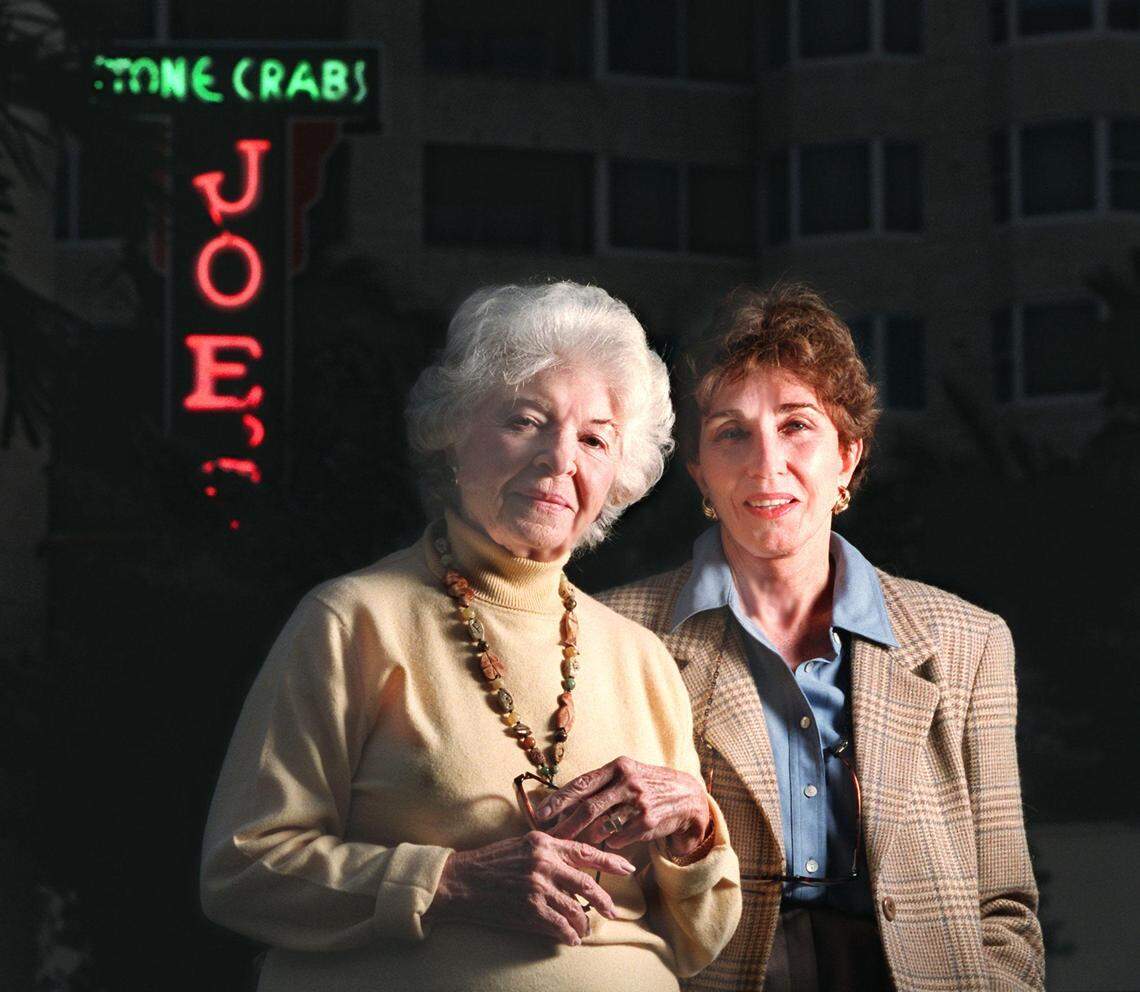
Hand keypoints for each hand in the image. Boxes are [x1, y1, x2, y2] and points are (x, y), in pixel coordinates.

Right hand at [424, 832, 635, 945]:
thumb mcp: (522, 845)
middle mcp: (544, 863)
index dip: (610, 861)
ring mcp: (537, 887)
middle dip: (604, 900)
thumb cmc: (491, 862)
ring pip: (575, 908)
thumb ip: (549, 852)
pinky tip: (570, 938)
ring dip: (583, 922)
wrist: (461, 880)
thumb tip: (576, 866)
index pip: (585, 851)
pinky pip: (560, 926)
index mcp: (544, 843)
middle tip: (612, 911)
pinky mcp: (529, 909)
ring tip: (583, 929)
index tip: (628, 868)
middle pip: (586, 883)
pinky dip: (569, 934)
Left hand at [535, 756, 711, 857]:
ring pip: (601, 826)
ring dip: (585, 837)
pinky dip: (609, 842)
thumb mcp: (626, 775)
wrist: (686, 795)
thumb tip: (564, 804)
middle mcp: (628, 782)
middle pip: (587, 808)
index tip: (540, 813)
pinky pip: (618, 838)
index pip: (581, 784)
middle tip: (550, 837)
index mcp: (618, 767)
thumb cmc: (646, 784)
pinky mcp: (648, 822)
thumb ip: (600, 786)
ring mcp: (639, 803)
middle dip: (565, 825)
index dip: (558, 800)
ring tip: (575, 842)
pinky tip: (607, 842)